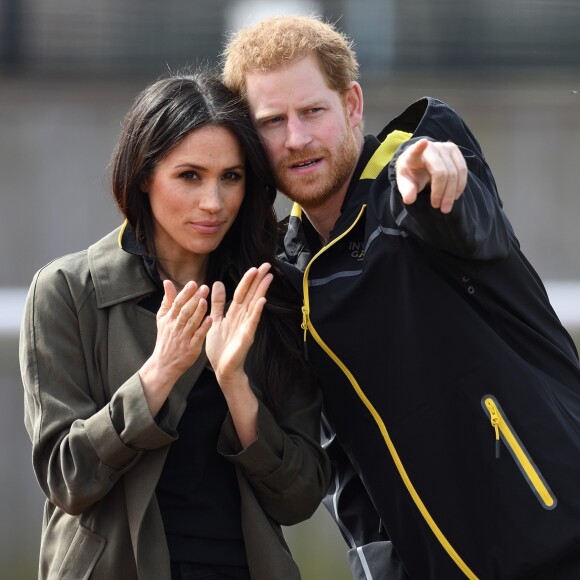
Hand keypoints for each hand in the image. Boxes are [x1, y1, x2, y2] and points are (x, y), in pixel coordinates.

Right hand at [139, 280, 210, 415]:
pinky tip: (210, 320)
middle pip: (185, 311)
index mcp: (169, 319)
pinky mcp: (191, 348)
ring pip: (191, 323)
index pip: (177, 303)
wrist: (164, 364)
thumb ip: (167, 300)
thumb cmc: (166, 338)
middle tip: (204, 288)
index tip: (193, 283)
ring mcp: (184, 338)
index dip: (185, 293)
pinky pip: (198, 337)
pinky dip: (203, 328)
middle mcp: (176, 327)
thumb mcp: (162, 319)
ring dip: (198, 312)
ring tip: (205, 301)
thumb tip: (167, 282)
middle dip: (194, 299)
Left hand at [206, 263, 272, 389]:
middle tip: (267, 265)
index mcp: (234, 313)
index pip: (242, 292)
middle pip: (251, 295)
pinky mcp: (246, 337)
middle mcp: (242, 317)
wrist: (223, 369)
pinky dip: (256, 311)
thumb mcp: (215, 320)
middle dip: (258, 280)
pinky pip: (252, 322)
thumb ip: (217, 303)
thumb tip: (217, 283)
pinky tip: (261, 301)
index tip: (255, 267)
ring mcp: (246, 326)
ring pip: (254, 304)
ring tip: (268, 277)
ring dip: (260, 291)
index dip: (248, 280)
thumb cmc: (220, 347)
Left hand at [395, 139, 466, 213]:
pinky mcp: (455, 151)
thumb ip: (406, 190)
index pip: (416, 150)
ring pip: (455, 172)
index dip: (419, 147)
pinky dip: (460, 186)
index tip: (423, 143)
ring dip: (452, 193)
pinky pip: (463, 170)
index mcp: (413, 154)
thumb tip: (409, 200)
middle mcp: (432, 147)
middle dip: (442, 192)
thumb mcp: (405, 182)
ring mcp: (445, 147)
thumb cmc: (411, 173)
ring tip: (446, 207)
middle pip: (442, 172)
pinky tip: (455, 196)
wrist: (419, 163)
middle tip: (439, 208)